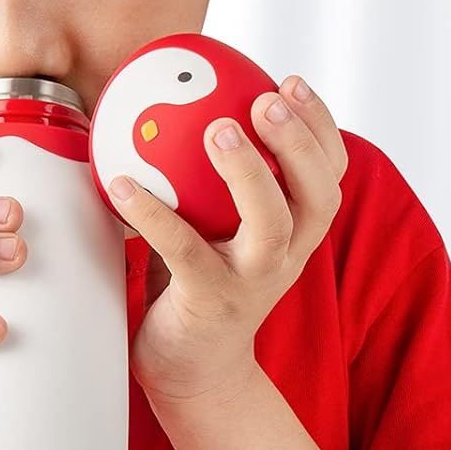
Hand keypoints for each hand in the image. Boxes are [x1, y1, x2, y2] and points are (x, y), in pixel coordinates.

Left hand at [118, 75, 348, 405]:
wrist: (194, 369)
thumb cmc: (202, 280)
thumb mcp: (218, 224)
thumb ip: (208, 175)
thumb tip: (171, 101)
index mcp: (295, 230)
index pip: (328, 173)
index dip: (319, 126)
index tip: (289, 81)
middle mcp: (286, 254)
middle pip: (317, 196)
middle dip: (299, 144)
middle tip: (265, 100)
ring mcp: (252, 281)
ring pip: (269, 226)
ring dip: (247, 174)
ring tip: (218, 130)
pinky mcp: (210, 302)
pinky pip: (184, 252)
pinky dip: (154, 215)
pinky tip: (122, 185)